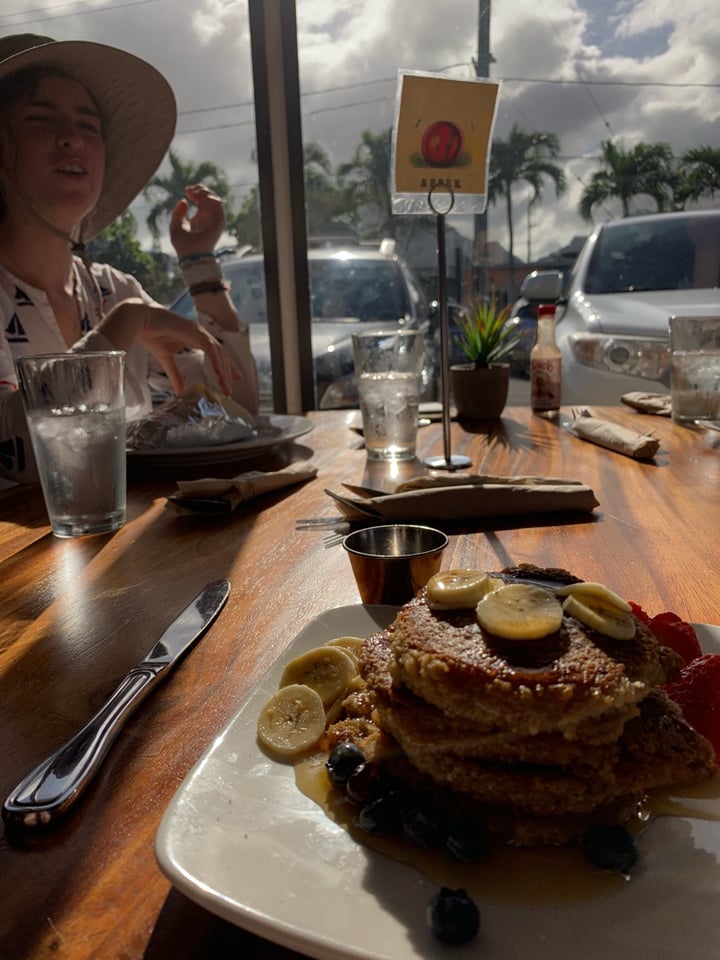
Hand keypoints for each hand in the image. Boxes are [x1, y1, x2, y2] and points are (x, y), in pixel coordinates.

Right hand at [97, 300, 237, 394]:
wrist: (139, 320)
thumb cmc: (151, 334)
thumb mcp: (166, 360)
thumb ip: (175, 375)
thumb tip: (180, 392)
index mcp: (196, 338)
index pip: (216, 354)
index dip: (225, 367)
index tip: (231, 380)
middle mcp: (200, 334)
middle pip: (221, 354)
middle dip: (227, 373)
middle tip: (229, 391)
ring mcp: (198, 331)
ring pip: (218, 352)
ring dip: (223, 370)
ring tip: (225, 386)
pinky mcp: (194, 330)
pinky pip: (210, 348)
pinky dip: (215, 361)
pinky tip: (218, 374)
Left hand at [169, 183, 226, 258]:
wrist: (192, 255)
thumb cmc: (183, 244)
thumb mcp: (175, 225)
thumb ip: (177, 213)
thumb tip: (185, 201)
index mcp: (199, 218)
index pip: (201, 200)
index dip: (195, 192)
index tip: (187, 190)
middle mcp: (208, 218)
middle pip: (210, 197)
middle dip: (201, 189)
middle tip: (191, 189)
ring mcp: (214, 219)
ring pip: (216, 199)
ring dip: (207, 192)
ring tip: (196, 192)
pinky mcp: (219, 222)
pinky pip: (219, 206)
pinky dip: (212, 198)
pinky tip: (203, 198)